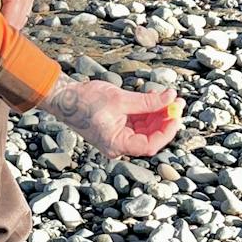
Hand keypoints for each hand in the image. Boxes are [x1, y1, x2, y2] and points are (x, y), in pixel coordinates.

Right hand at [38, 75, 183, 158]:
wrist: (64, 98)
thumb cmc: (86, 101)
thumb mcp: (120, 100)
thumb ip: (147, 102)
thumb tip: (171, 97)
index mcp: (116, 144)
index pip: (149, 145)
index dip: (166, 131)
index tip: (176, 115)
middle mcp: (119, 145)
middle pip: (150, 136)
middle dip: (165, 119)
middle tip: (176, 101)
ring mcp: (118, 137)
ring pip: (146, 128)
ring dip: (158, 113)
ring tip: (168, 96)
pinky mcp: (117, 127)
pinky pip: (138, 122)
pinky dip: (147, 111)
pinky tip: (154, 98)